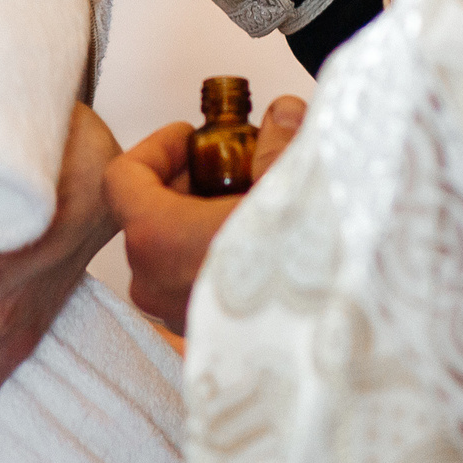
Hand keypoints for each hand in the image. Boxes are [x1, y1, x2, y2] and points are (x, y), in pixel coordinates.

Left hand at [105, 94, 307, 332]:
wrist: (340, 345)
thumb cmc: (311, 273)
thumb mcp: (295, 187)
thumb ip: (279, 145)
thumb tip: (283, 117)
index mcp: (160, 237)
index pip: (122, 178)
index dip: (157, 148)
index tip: (192, 137)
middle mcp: (157, 282)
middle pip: (147, 213)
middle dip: (188, 181)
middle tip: (233, 164)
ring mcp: (177, 314)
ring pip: (169, 251)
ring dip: (202, 221)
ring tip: (254, 205)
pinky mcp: (206, 337)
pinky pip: (193, 283)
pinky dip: (216, 257)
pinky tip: (263, 245)